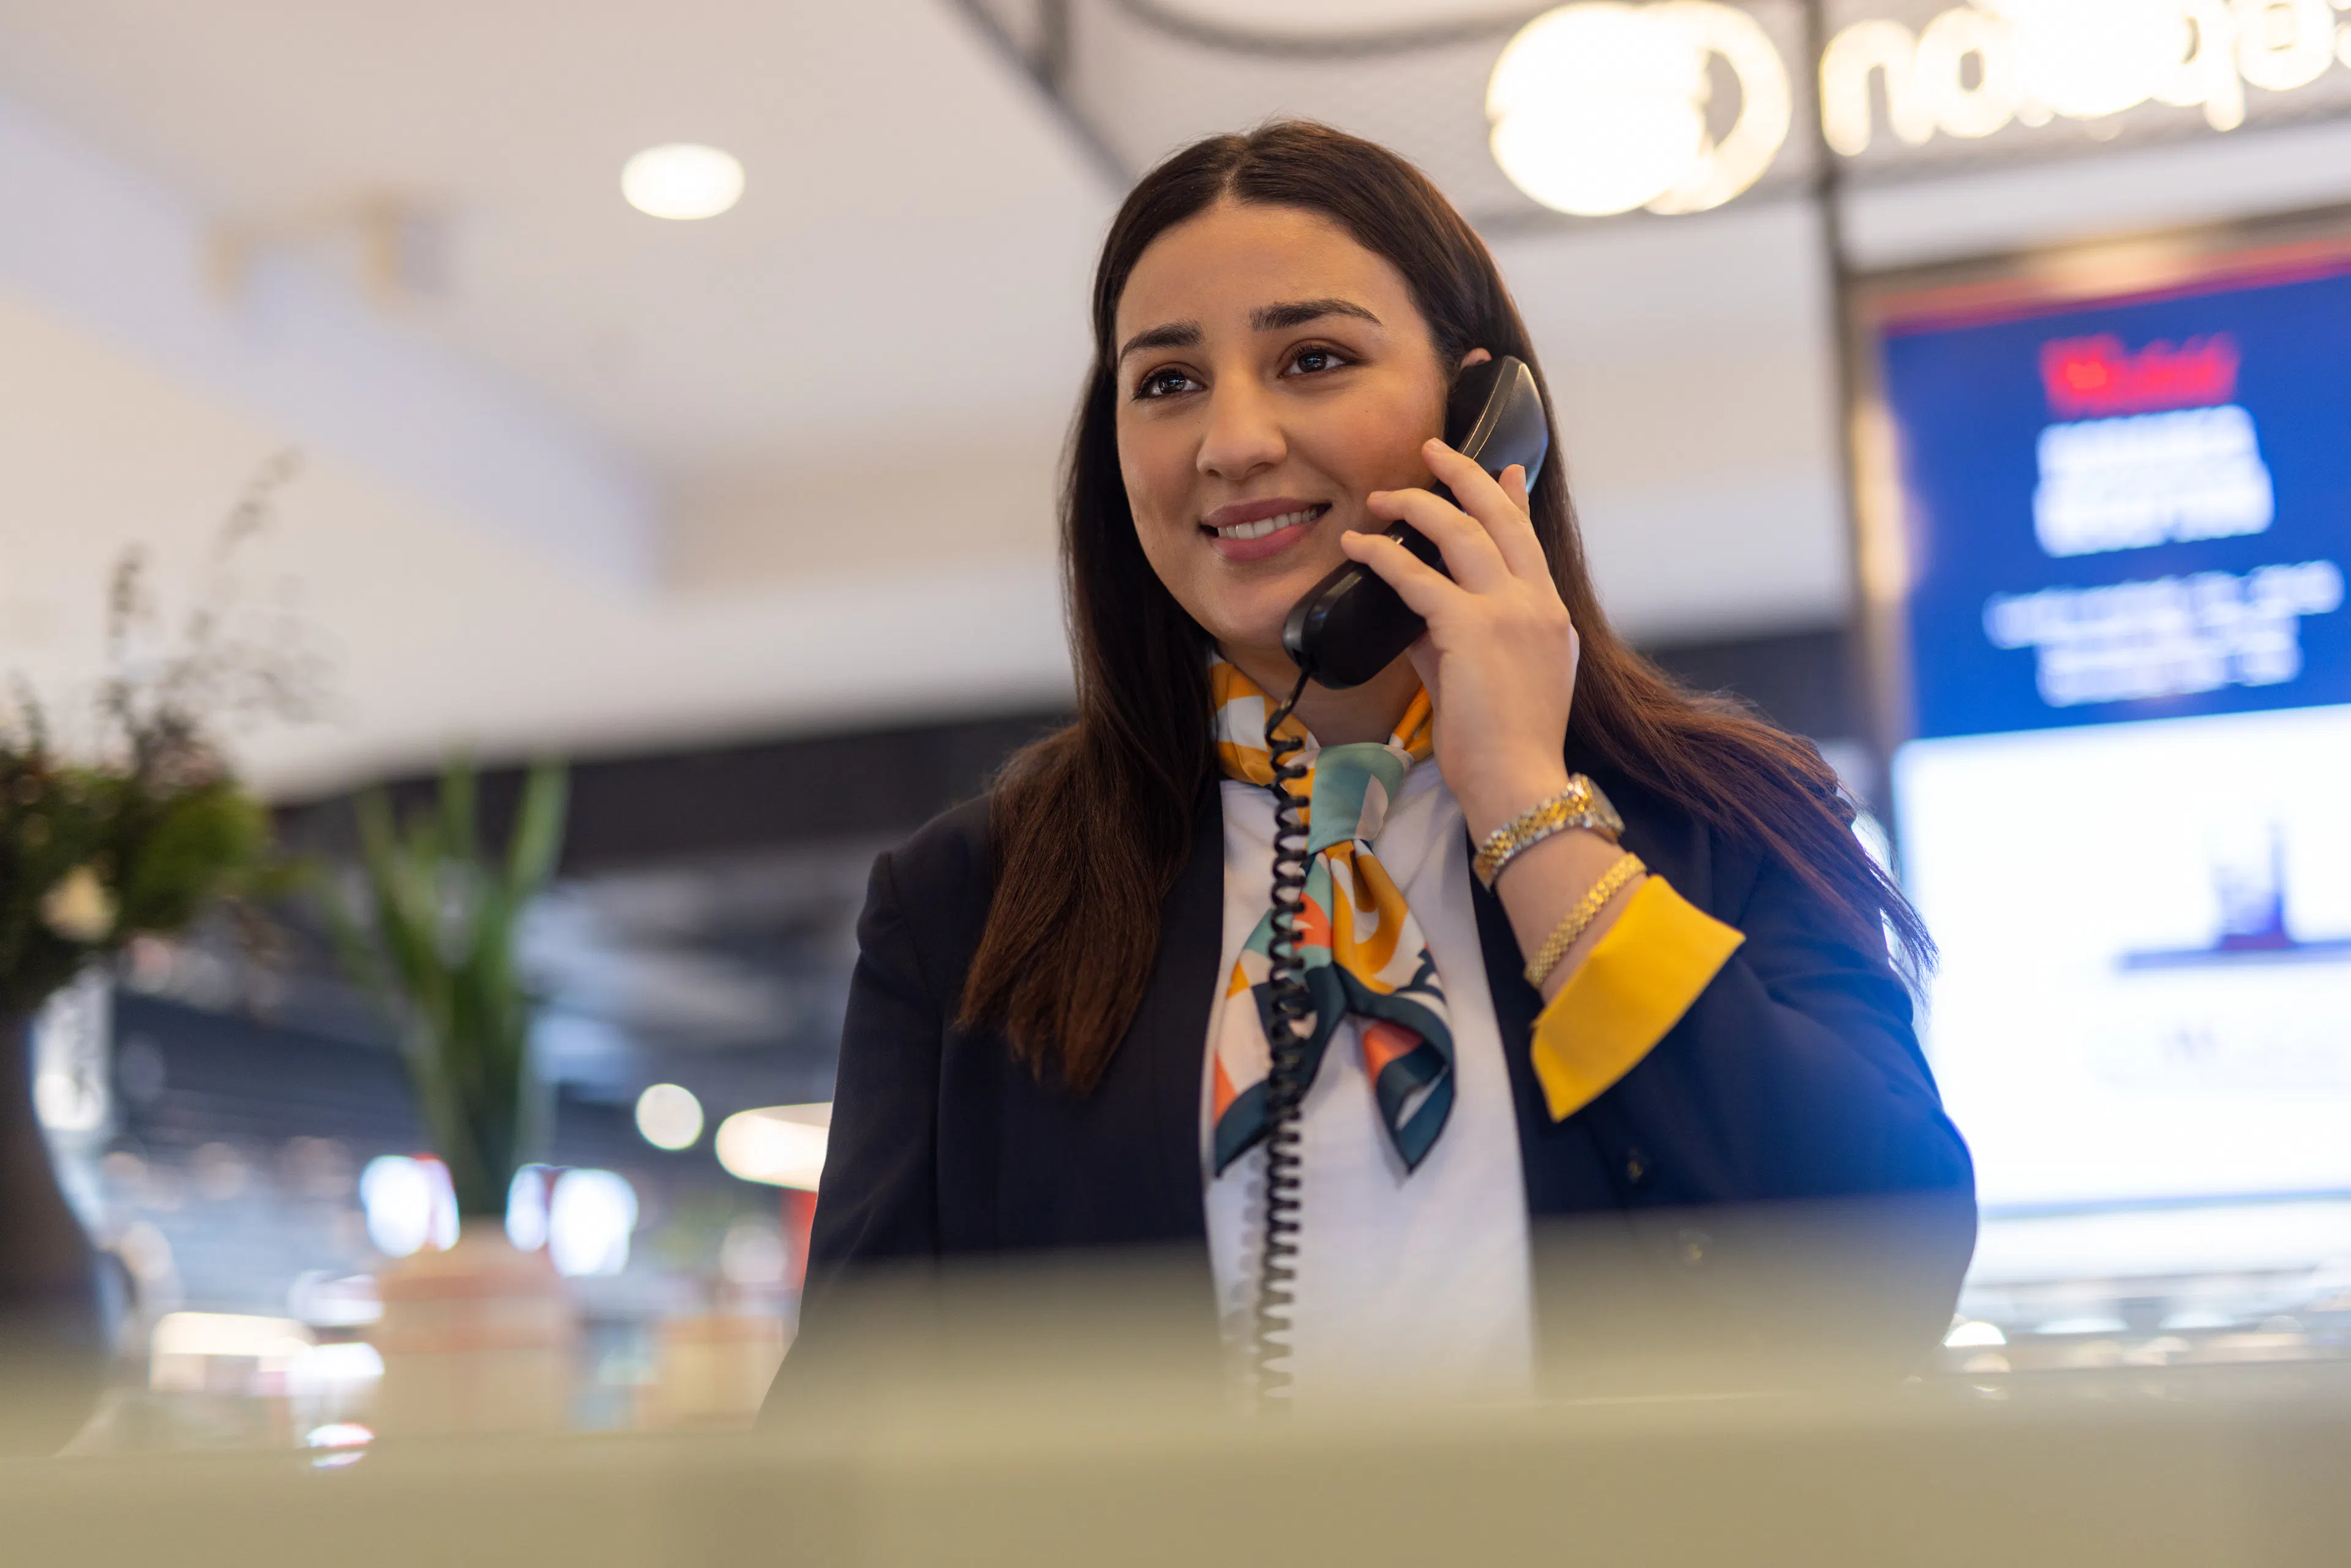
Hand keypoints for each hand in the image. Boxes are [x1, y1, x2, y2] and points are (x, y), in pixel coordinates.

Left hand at [1341, 438, 1579, 840]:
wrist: (1518, 783)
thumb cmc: (1504, 745)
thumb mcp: (1490, 678)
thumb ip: (1459, 638)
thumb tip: (1419, 618)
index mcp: (1549, 615)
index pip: (1528, 540)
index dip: (1511, 499)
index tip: (1501, 470)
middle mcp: (1536, 603)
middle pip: (1500, 517)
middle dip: (1464, 475)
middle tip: (1433, 450)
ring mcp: (1509, 612)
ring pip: (1461, 532)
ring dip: (1417, 505)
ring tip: (1381, 496)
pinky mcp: (1471, 629)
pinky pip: (1417, 577)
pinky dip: (1382, 556)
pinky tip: (1356, 546)